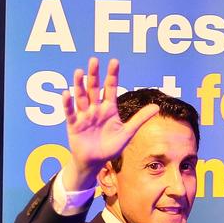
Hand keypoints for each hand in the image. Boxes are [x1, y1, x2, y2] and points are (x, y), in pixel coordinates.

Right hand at [60, 58, 158, 189]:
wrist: (94, 162)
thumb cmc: (110, 148)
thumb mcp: (127, 133)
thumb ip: (139, 119)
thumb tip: (157, 107)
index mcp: (109, 109)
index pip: (111, 88)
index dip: (112, 75)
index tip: (114, 61)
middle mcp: (95, 109)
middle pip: (94, 89)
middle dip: (94, 75)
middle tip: (94, 60)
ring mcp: (84, 116)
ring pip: (81, 97)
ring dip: (79, 85)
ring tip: (79, 72)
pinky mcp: (73, 125)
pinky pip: (70, 113)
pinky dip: (67, 104)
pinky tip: (66, 94)